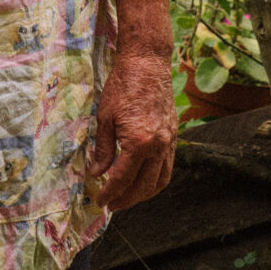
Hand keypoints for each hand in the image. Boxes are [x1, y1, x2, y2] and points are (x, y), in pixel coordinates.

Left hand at [88, 51, 175, 210]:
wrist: (147, 65)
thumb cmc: (122, 86)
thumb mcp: (105, 117)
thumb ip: (102, 149)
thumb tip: (96, 173)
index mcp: (139, 143)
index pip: (123, 178)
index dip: (110, 192)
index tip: (100, 201)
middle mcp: (159, 147)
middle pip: (144, 186)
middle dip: (127, 199)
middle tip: (112, 205)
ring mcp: (170, 144)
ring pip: (160, 181)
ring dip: (144, 194)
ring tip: (127, 198)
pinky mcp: (174, 138)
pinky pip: (167, 168)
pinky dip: (156, 180)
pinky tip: (143, 180)